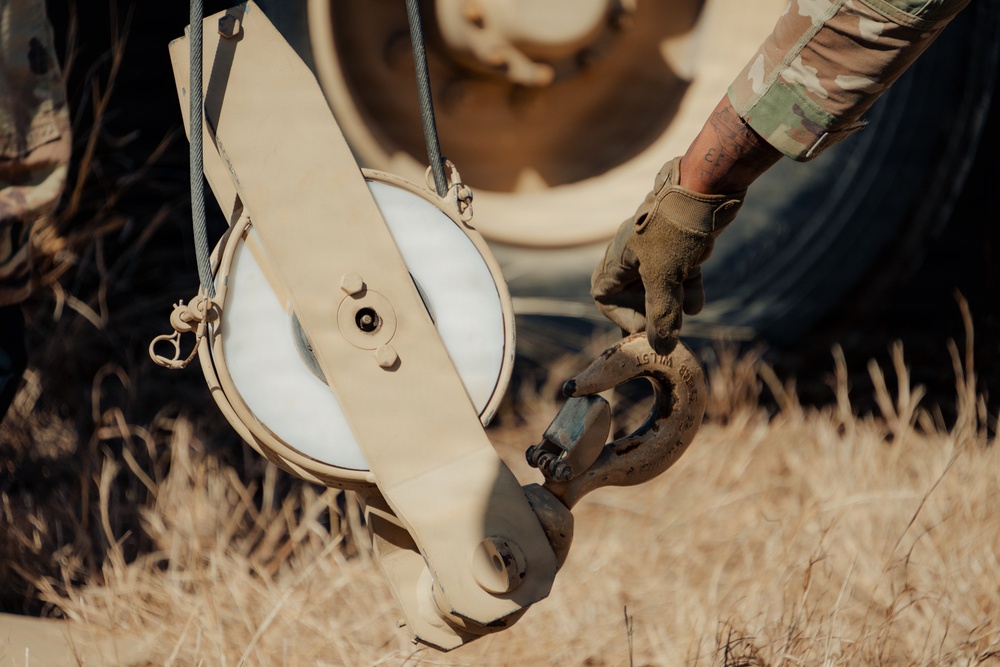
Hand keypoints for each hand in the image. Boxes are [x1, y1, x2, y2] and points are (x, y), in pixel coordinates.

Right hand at [590, 157, 744, 353]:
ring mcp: (658, 250)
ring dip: (674, 302)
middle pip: (635, 294)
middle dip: (653, 311)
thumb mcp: (664, 278)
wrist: (707, 189)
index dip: (620, 315)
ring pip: (661, 285)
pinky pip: (679, 274)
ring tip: (687, 310)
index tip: (643, 326)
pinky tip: (696, 301)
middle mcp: (633, 255)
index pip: (604, 295)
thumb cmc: (675, 230)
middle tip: (668, 324)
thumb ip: (661, 315)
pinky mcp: (680, 246)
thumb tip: (661, 348)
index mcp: (619, 260)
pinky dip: (687, 288)